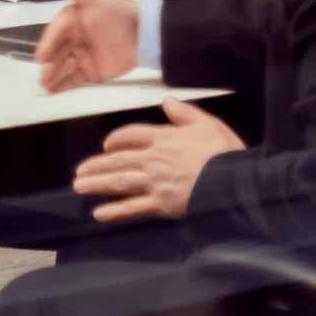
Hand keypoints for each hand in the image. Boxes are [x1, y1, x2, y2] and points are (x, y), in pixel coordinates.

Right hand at [34, 0, 139, 91]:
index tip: (41, 57)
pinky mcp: (91, 73)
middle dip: (48, 65)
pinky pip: (75, 80)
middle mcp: (73, 39)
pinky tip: (54, 91)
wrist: (147, 34)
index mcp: (71, 20)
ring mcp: (81, 57)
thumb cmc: (118, 11)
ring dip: (53, 76)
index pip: (55, 33)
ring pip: (63, 68)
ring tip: (46, 86)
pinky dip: (64, 85)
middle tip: (42, 76)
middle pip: (56, 53)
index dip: (47, 45)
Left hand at [71, 98, 243, 222]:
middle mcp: (153, 159)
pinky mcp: (161, 205)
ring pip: (118, 182)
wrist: (236, 183)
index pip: (131, 135)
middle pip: (117, 160)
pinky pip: (133, 208)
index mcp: (163, 138)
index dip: (116, 139)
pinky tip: (98, 214)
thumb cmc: (223, 151)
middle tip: (79, 172)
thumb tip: (166, 100)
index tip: (106, 145)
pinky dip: (114, 211)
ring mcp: (155, 183)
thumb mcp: (206, 123)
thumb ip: (184, 112)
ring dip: (97, 184)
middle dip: (96, 165)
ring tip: (79, 186)